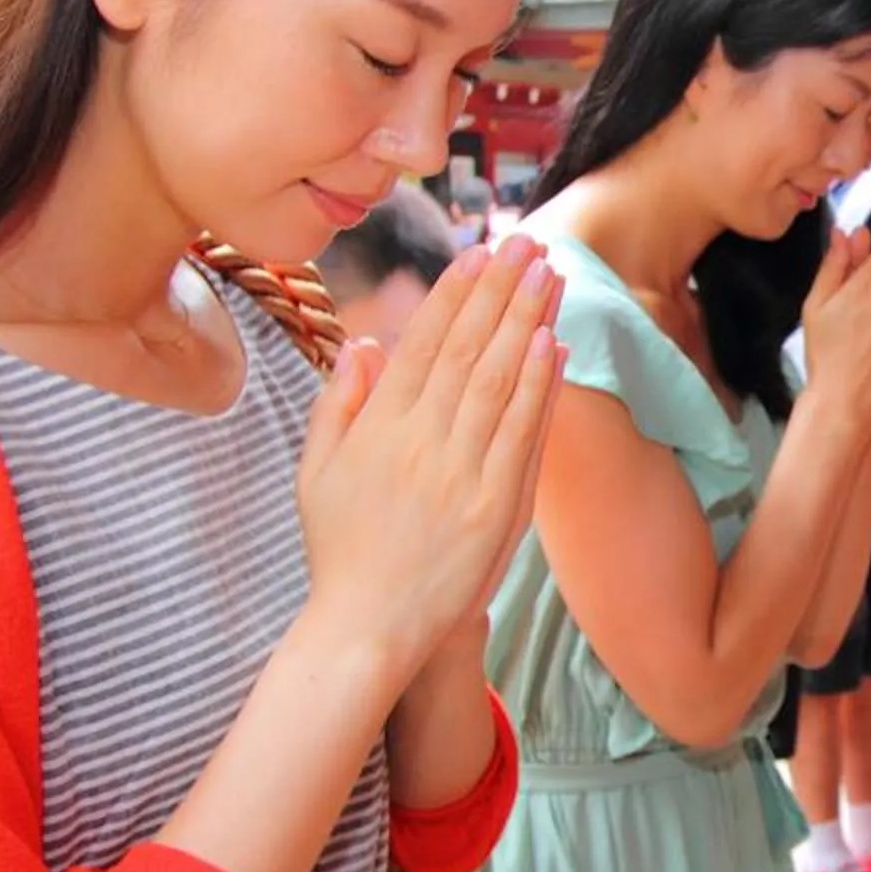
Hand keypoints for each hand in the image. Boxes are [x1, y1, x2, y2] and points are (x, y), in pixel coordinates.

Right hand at [298, 237, 559, 674]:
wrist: (367, 629)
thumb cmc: (340, 549)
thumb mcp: (317, 471)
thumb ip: (338, 404)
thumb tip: (365, 344)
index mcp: (377, 428)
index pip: (423, 343)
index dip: (454, 293)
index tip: (479, 251)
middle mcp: (420, 443)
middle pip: (469, 350)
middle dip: (501, 290)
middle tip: (528, 242)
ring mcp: (461, 475)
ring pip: (501, 383)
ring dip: (528, 322)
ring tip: (550, 275)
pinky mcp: (495, 508)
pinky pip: (522, 435)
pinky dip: (540, 388)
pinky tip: (554, 345)